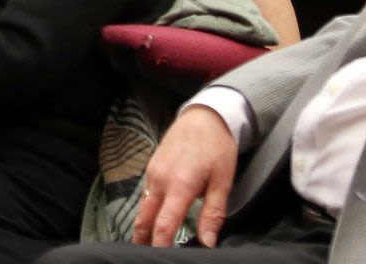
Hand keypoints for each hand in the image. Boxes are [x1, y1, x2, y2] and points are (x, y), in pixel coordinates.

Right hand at [130, 104, 240, 245]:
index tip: (163, 259)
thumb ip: (212, 214)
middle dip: (143, 242)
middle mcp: (160, 180)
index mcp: (179, 186)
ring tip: (149, 245)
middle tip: (147, 257)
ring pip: (142, 209)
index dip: (161, 246)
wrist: (204, 116)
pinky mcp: (151, 168)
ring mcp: (152, 173)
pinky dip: (147, 212)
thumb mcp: (222, 181)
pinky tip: (154, 221)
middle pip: (144, 220)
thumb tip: (208, 243)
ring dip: (144, 228)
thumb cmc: (217, 148)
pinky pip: (145, 196)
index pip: (163, 225)